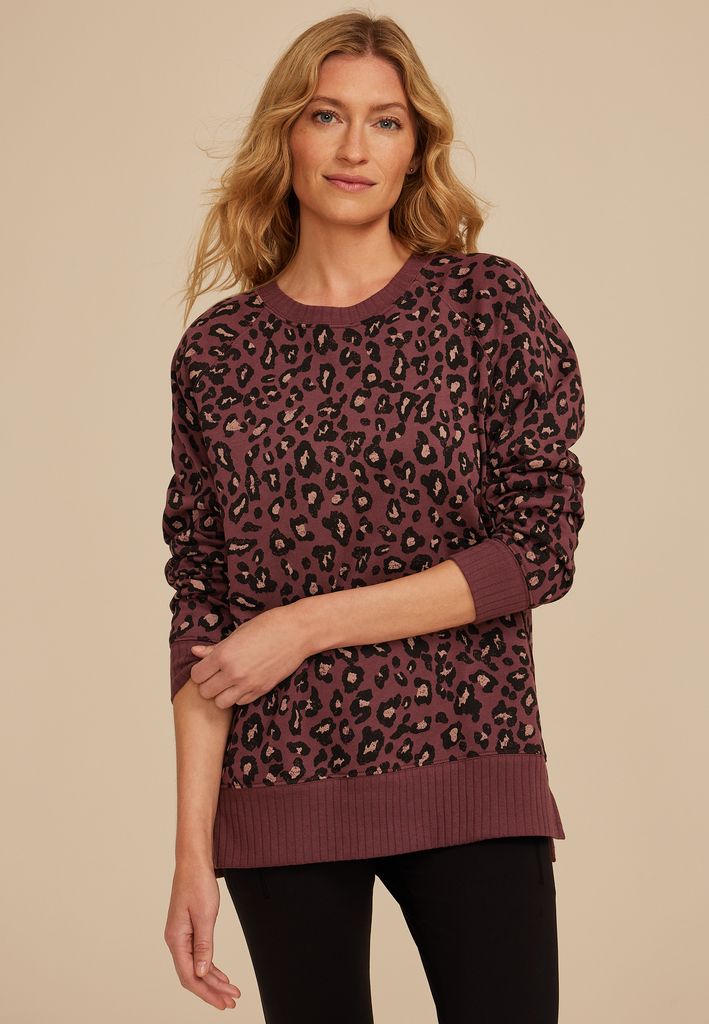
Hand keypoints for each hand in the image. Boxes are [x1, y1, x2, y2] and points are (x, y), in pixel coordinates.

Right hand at [164, 859, 240, 1009]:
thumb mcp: (205, 915)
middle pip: (192, 975)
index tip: (223, 1002)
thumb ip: (203, 946)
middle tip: (231, 1002)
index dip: (206, 992)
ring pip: (196, 967)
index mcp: (176, 939)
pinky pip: (198, 955)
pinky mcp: (188, 930)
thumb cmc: (198, 883)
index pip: (189, 976)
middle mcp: (175, 940)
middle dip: (212, 991)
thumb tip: (200, 972)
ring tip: (230, 991)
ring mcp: (181, 936)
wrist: (193, 861)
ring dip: (213, 980)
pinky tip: (221, 975)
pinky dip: (210, 967)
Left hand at [189, 603, 312, 708]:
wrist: (298, 632)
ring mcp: (248, 684)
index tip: (207, 666)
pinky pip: (240, 703)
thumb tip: (195, 652)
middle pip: (205, 692)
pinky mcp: (261, 690)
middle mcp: (233, 672)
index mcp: (224, 655)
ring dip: (221, 694)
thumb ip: (215, 648)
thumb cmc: (268, 626)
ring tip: (229, 682)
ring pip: (220, 702)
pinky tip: (243, 683)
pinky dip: (238, 696)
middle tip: (216, 674)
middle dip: (208, 684)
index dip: (200, 671)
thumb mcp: (238, 633)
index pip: (197, 675)